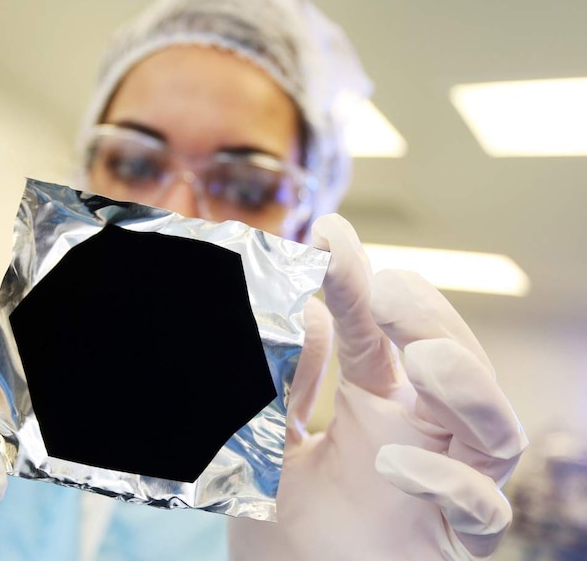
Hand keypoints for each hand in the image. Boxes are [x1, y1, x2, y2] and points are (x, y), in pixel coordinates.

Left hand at [228, 214, 527, 559]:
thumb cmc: (288, 525)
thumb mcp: (269, 443)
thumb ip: (288, 386)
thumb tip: (311, 314)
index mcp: (381, 405)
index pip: (378, 336)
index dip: (359, 286)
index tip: (331, 235)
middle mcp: (424, 436)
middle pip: (458, 362)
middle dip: (432, 319)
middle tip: (387, 289)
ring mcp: (447, 486)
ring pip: (496, 428)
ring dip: (467, 384)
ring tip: (420, 358)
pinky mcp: (454, 542)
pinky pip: (481, 512)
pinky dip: (449, 482)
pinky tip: (395, 465)